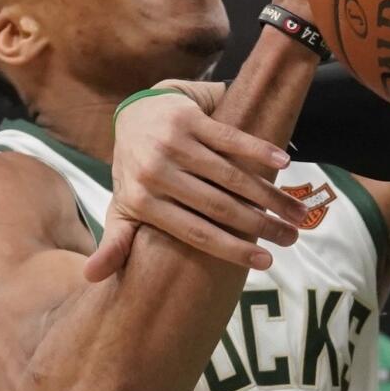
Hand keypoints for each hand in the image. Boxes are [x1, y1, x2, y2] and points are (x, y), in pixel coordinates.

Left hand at [84, 89, 310, 281]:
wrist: (136, 112)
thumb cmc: (135, 170)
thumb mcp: (121, 207)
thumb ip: (115, 242)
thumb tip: (91, 278)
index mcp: (142, 202)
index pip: (196, 233)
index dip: (233, 249)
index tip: (267, 262)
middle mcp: (156, 173)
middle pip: (219, 206)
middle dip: (261, 224)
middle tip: (294, 238)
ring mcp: (173, 144)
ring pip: (230, 175)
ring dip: (270, 194)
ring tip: (298, 212)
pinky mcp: (189, 119)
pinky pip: (231, 139)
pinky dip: (260, 151)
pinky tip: (286, 164)